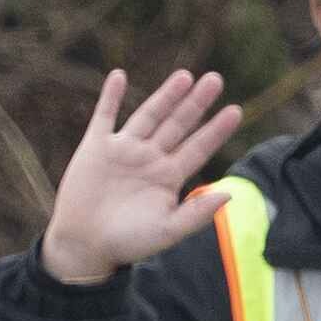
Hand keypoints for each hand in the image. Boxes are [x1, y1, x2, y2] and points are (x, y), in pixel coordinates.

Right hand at [36, 66, 240, 283]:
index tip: (235, 111)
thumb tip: (230, 193)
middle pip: (178, 124)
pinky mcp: (96, 147)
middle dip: (196, 103)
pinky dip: (110, 96)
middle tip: (215, 79)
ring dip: (165, 95)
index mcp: (168, 177)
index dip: (216, 129)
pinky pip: (105, 116)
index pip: (198, 147)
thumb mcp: (167, 231)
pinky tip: (118, 75)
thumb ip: (197, 214)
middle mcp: (149, 158)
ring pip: (148, 115)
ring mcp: (123, 150)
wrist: (84, 245)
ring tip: (184, 75)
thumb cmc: (127, 243)